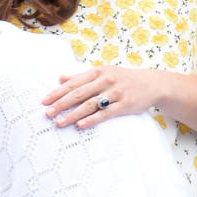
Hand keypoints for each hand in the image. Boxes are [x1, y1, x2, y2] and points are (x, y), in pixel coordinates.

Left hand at [42, 67, 162, 127]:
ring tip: (60, 122)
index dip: (58, 92)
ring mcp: (115, 92)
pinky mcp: (125, 104)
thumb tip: (61, 78)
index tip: (44, 101)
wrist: (152, 83)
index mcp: (98, 72)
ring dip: (73, 114)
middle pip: (79, 94)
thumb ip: (82, 76)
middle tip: (48, 113)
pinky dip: (92, 119)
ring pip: (90, 104)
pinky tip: (81, 125)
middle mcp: (105, 80)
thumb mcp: (104, 72)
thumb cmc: (124, 79)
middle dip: (61, 104)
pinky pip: (105, 113)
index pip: (73, 83)